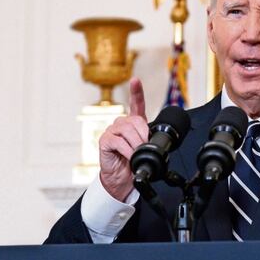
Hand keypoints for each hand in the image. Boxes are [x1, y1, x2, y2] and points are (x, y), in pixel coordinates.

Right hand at [98, 78, 148, 200]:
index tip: (135, 80)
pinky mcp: (105, 141)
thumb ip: (149, 141)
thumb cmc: (132, 163)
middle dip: (144, 135)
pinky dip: (127, 150)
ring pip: (127, 130)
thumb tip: (155, 140)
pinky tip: (129, 156)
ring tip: (138, 154)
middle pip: (135, 120)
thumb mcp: (145, 150)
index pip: (135, 104)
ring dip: (136, 144)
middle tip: (145, 148)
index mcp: (132, 124)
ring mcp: (111, 131)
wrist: (121, 178)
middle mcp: (121, 124)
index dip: (136, 91)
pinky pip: (118, 141)